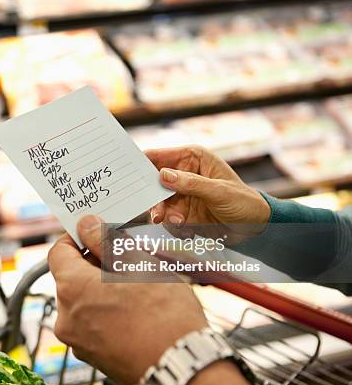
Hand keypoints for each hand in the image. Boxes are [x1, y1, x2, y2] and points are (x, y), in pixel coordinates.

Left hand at [48, 214, 207, 384]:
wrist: (182, 365)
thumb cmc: (164, 314)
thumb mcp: (137, 263)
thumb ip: (106, 240)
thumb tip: (87, 225)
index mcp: (72, 289)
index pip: (58, 252)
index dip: (76, 238)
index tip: (93, 233)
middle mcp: (67, 317)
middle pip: (71, 278)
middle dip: (95, 264)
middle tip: (124, 259)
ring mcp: (78, 341)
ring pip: (84, 302)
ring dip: (102, 289)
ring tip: (135, 286)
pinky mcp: (93, 356)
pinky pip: (93, 324)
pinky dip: (107, 312)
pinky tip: (134, 309)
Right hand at [146, 145, 270, 242]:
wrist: (255, 228)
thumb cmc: (243, 201)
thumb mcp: (219, 191)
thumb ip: (190, 183)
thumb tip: (163, 175)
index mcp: (192, 158)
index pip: (160, 156)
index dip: (142, 162)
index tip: (128, 171)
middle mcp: (183, 174)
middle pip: (154, 182)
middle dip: (152, 196)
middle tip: (155, 210)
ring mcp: (181, 195)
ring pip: (158, 203)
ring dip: (164, 214)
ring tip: (178, 222)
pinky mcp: (181, 213)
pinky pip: (166, 218)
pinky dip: (173, 225)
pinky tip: (187, 228)